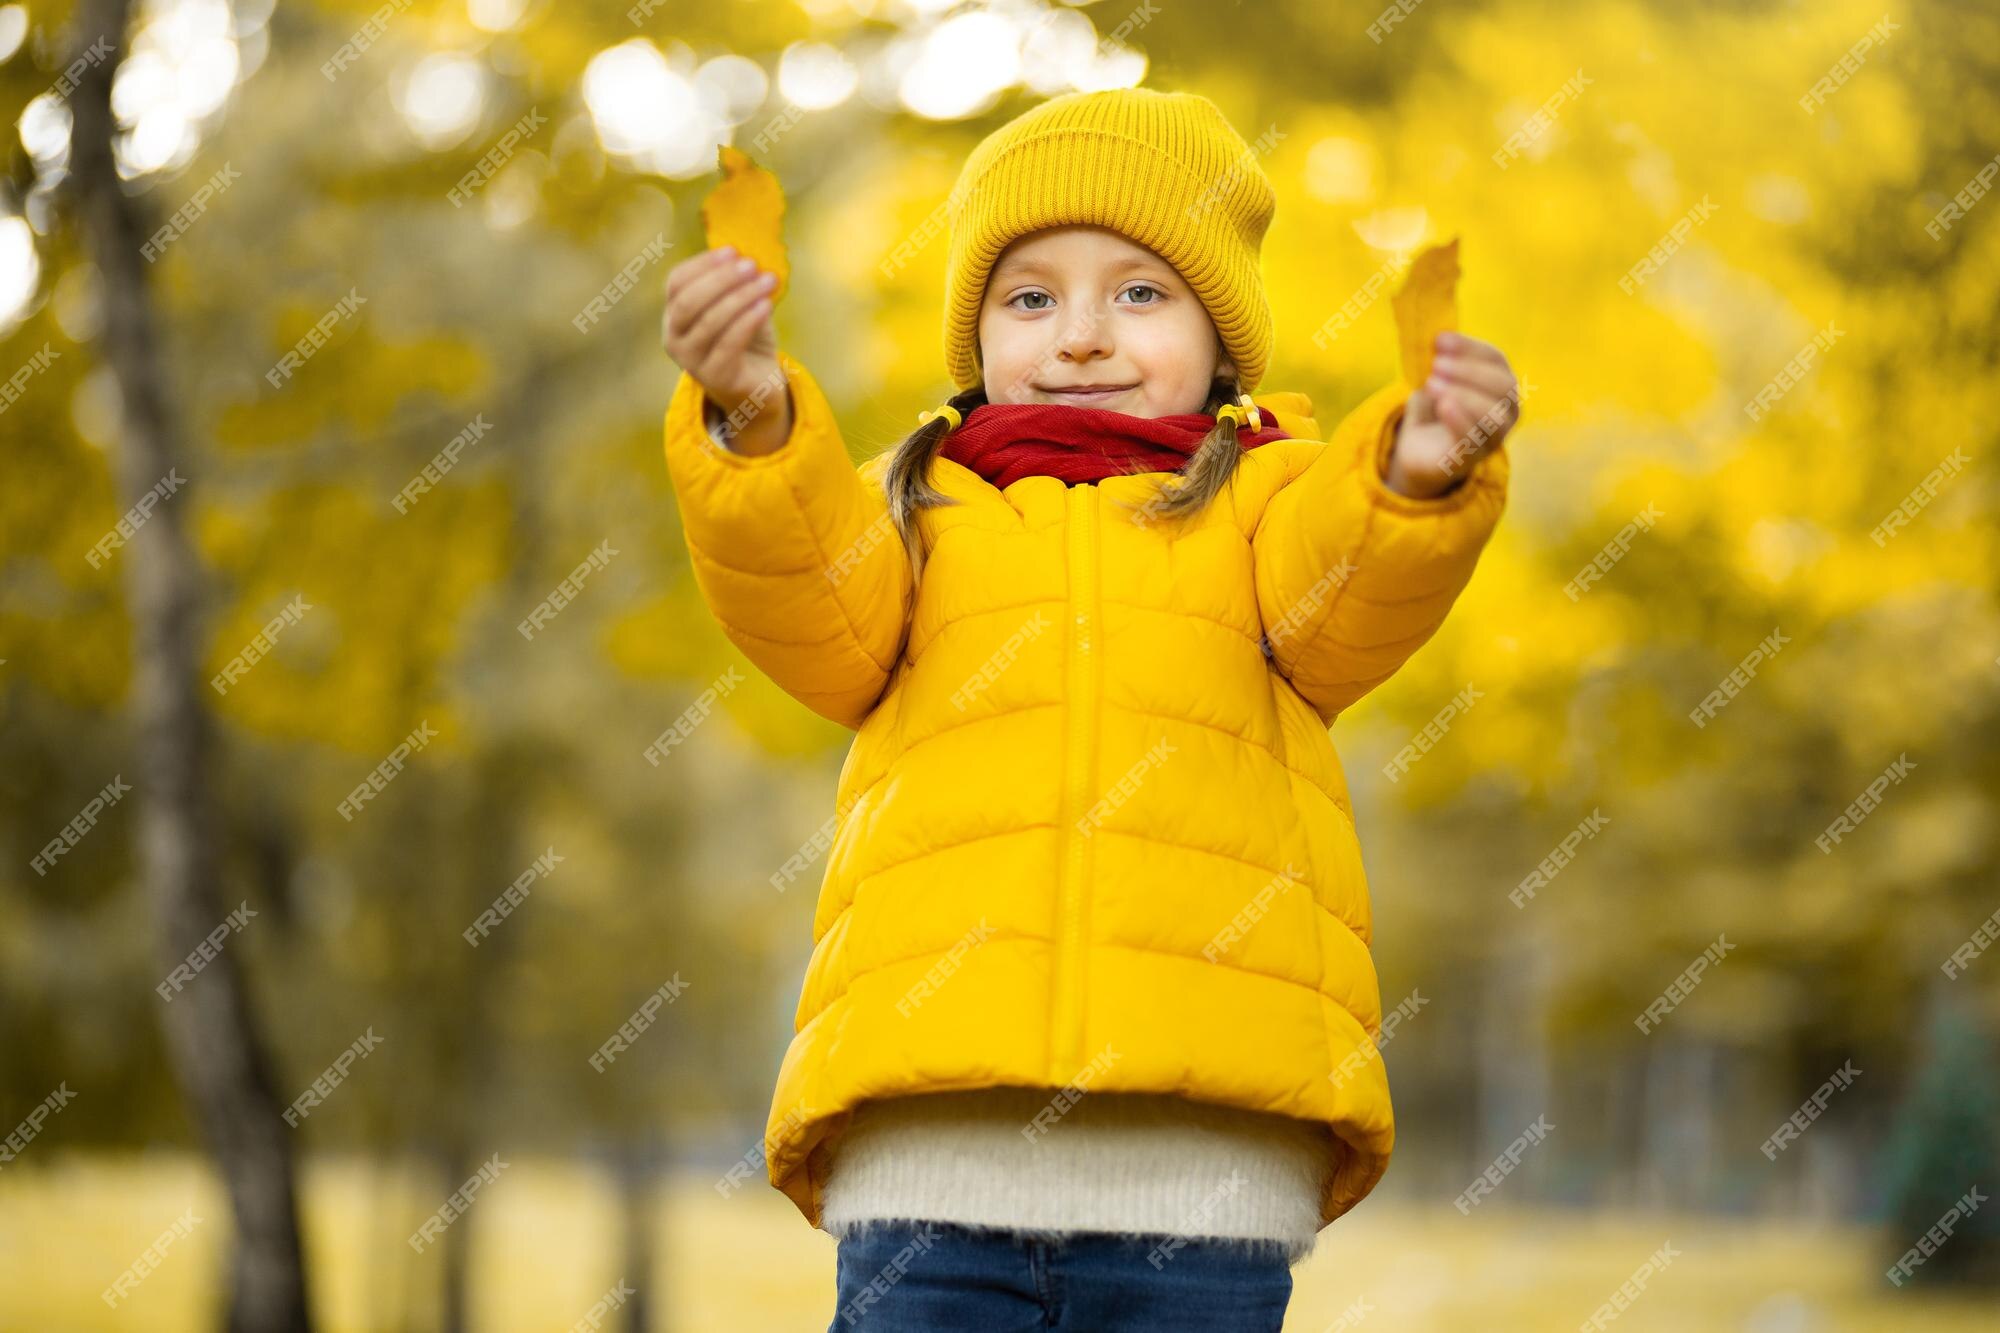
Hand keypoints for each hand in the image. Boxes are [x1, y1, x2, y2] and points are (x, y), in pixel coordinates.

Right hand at [663, 245, 790, 451]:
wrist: (758, 388)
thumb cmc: (746, 341)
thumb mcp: (741, 307)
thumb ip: (740, 285)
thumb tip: (752, 257)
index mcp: (674, 315)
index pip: (677, 282)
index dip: (702, 264)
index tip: (732, 251)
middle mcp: (674, 338)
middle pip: (688, 301)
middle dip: (721, 279)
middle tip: (751, 265)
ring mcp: (691, 361)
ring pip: (709, 322)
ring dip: (740, 296)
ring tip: (767, 282)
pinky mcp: (714, 377)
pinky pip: (729, 343)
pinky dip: (748, 320)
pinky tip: (765, 305)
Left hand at [1384, 333, 1520, 498]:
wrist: (1417, 450)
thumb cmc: (1433, 407)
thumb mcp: (1436, 377)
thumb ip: (1439, 358)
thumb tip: (1435, 333)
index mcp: (1499, 384)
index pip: (1496, 359)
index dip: (1470, 347)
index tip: (1440, 340)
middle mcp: (1506, 411)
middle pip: (1504, 386)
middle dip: (1469, 371)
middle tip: (1436, 365)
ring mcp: (1493, 438)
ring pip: (1494, 415)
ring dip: (1464, 394)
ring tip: (1432, 384)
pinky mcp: (1472, 459)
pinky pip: (1474, 439)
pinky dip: (1460, 419)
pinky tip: (1443, 405)